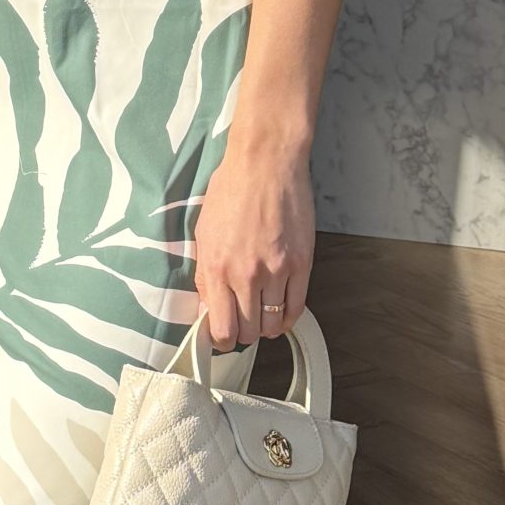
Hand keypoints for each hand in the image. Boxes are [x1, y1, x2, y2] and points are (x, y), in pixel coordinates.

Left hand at [191, 140, 312, 346]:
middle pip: (248, 332)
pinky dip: (288, 318)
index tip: (221, 336)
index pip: (220, 327)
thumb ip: (205, 272)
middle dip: (243, 334)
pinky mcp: (301, 263)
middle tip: (241, 325)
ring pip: (273, 325)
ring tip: (261, 318)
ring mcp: (277, 271)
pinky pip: (297, 307)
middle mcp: (246, 274)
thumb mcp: (203, 231)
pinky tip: (280, 315)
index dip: (221, 340)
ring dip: (266, 327)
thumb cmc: (231, 190)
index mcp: (216, 267)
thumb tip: (210, 305)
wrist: (265, 163)